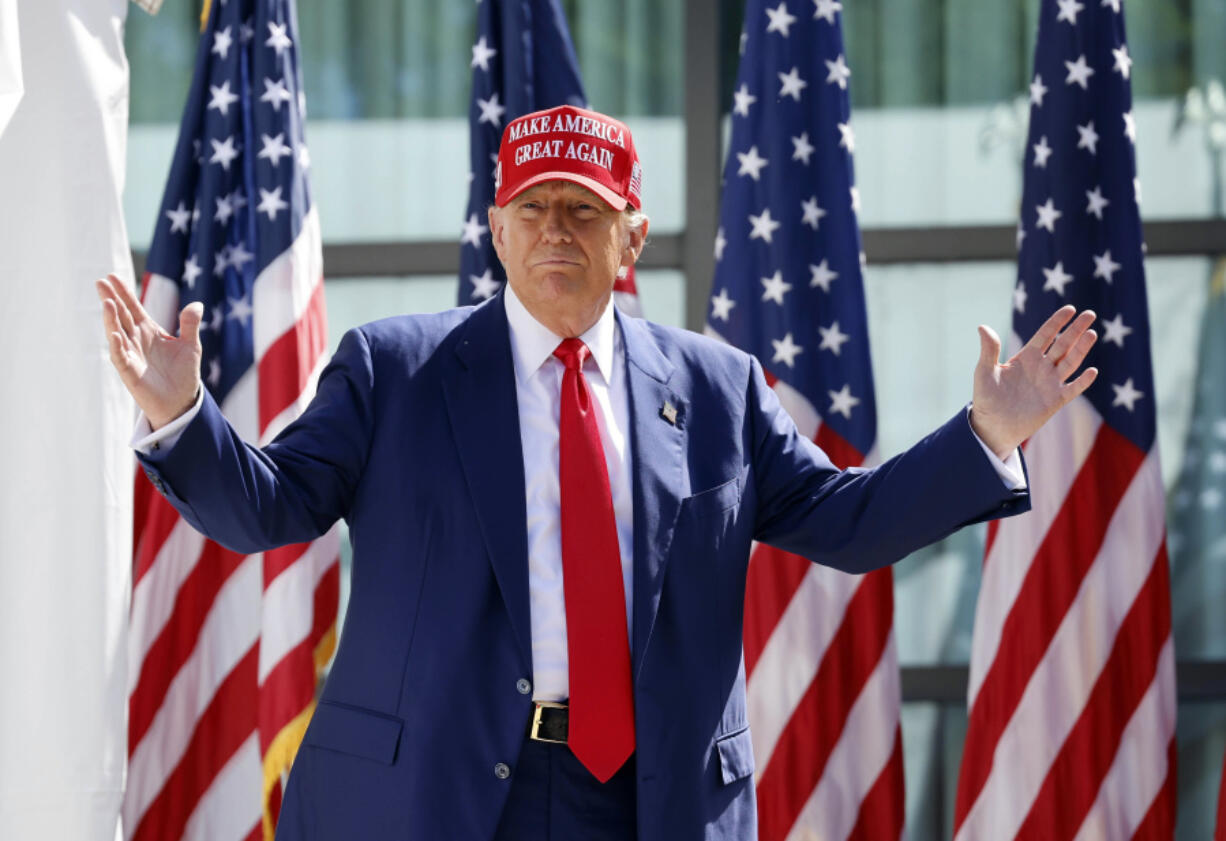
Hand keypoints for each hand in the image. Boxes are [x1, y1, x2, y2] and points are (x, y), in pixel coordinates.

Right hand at [96, 273, 203, 429]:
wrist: (181, 402)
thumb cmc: (183, 374)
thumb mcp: (191, 346)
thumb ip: (190, 325)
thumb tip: (198, 304)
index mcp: (149, 331)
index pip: (133, 308)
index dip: (124, 293)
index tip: (112, 276)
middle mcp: (136, 340)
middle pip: (121, 316)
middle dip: (111, 299)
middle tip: (100, 282)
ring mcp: (131, 355)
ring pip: (117, 333)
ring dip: (111, 319)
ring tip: (107, 303)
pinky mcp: (130, 372)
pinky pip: (121, 357)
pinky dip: (117, 346)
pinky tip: (114, 334)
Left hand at [969, 305, 1098, 458]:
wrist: (992, 426)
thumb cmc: (986, 398)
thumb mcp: (985, 371)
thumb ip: (989, 350)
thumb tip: (982, 326)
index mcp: (1026, 357)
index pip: (1045, 335)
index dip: (1057, 322)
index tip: (1070, 309)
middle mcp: (1041, 367)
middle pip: (1063, 344)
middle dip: (1075, 329)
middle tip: (1089, 314)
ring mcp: (1050, 383)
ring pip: (1070, 362)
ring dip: (1081, 349)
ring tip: (1091, 333)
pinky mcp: (1055, 401)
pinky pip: (1073, 389)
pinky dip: (1083, 381)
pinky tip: (1092, 371)